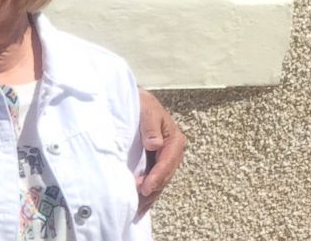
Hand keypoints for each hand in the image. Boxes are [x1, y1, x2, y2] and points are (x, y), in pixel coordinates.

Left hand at [135, 88, 185, 216]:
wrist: (135, 100)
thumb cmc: (141, 103)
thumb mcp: (146, 109)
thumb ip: (150, 126)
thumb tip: (155, 144)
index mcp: (174, 138)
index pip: (166, 162)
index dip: (156, 176)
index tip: (144, 187)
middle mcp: (173, 150)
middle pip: (165, 175)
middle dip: (153, 189)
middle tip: (139, 202)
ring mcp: (165, 157)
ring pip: (160, 180)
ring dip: (151, 194)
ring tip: (138, 208)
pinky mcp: (155, 161)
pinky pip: (154, 178)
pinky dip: (148, 190)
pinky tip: (141, 203)